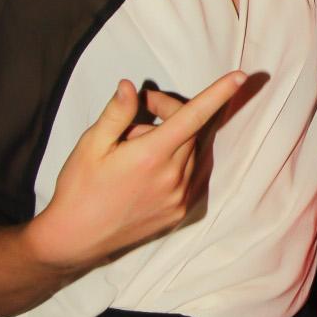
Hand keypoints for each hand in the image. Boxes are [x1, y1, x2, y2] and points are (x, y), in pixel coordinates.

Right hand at [33, 71, 246, 269]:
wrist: (76, 239)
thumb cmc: (79, 188)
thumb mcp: (90, 145)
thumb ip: (116, 114)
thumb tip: (130, 87)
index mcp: (151, 157)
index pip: (193, 117)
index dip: (218, 95)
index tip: (240, 77)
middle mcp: (172, 178)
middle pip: (190, 130)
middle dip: (171, 111)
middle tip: (141, 109)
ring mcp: (179, 198)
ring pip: (191, 153)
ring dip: (173, 139)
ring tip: (137, 147)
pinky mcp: (179, 212)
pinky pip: (191, 175)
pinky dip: (178, 161)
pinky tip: (150, 166)